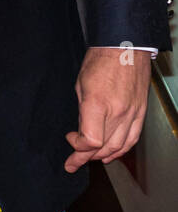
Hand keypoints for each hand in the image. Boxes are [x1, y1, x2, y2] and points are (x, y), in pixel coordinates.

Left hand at [64, 46, 151, 171]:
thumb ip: (82, 111)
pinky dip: (122, 149)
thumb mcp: (80, 85)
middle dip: (86, 157)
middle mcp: (118, 112)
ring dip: (103, 156)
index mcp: (99, 104)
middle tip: (73, 162)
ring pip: (119, 146)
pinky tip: (112, 153)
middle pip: (104, 147)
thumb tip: (81, 129)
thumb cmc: (100, 61)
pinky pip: (132, 138)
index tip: (70, 138)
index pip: (91, 140)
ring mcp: (132, 114)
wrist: (125, 48)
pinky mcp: (140, 112)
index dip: (78, 145)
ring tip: (90, 160)